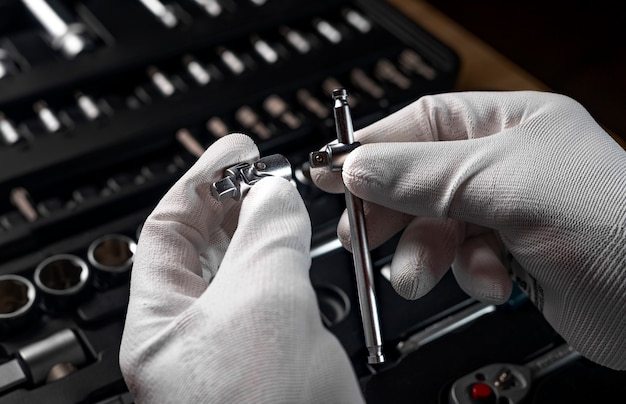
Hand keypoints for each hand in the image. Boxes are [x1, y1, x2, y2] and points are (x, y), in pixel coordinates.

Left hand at [120, 134, 362, 402]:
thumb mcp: (265, 304)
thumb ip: (267, 237)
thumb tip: (272, 193)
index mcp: (161, 326)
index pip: (171, 230)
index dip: (203, 181)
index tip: (235, 150)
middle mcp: (192, 343)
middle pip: (205, 252)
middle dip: (234, 203)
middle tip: (266, 169)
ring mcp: (233, 357)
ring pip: (244, 277)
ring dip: (267, 235)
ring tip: (289, 203)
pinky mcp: (273, 370)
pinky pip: (275, 305)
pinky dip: (291, 273)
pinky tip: (306, 259)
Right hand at [311, 91, 625, 369]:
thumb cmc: (616, 229)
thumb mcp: (505, 185)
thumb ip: (421, 174)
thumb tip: (358, 166)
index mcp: (509, 125)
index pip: (421, 125)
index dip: (372, 148)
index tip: (332, 171)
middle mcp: (504, 165)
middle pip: (417, 180)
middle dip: (391, 211)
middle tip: (362, 234)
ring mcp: (505, 211)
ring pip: (432, 227)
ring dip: (423, 254)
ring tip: (422, 272)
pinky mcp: (508, 254)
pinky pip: (458, 260)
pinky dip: (465, 274)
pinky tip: (491, 279)